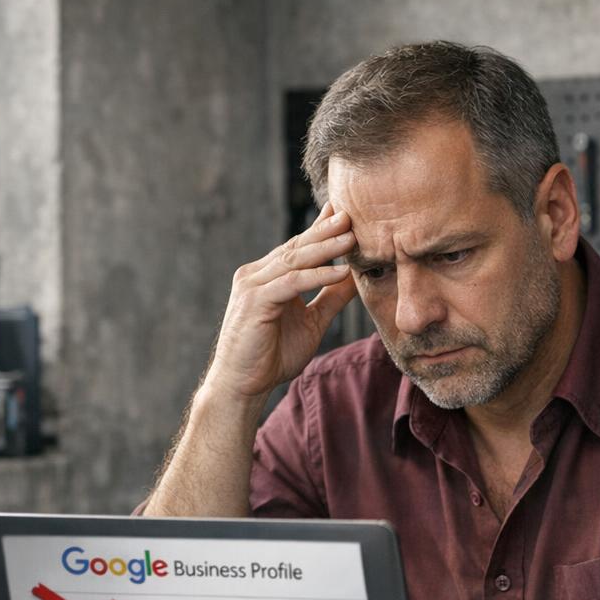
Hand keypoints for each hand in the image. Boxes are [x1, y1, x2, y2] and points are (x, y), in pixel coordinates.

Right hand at [208, 203, 356, 399]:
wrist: (243, 385)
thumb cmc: (273, 356)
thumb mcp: (312, 322)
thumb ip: (331, 298)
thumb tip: (356, 277)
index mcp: (267, 277)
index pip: (297, 247)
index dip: (320, 229)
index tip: (344, 213)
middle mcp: (256, 275)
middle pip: (296, 247)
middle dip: (325, 231)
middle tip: (351, 214)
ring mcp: (252, 285)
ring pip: (294, 260)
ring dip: (325, 248)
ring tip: (351, 238)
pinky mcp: (255, 301)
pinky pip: (292, 282)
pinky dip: (318, 276)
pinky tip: (341, 272)